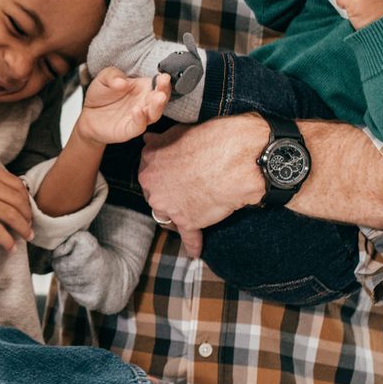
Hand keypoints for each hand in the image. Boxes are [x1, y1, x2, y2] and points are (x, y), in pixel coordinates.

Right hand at [0, 162, 33, 250]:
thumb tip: (7, 190)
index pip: (19, 186)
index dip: (26, 200)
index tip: (27, 210)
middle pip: (19, 202)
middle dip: (28, 217)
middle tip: (29, 226)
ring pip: (12, 217)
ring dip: (23, 229)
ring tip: (27, 237)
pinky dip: (7, 241)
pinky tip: (10, 248)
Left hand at [72, 69, 170, 147]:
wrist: (87, 114)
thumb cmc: (100, 94)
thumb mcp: (104, 78)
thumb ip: (112, 76)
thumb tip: (122, 82)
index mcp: (143, 88)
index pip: (157, 84)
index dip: (163, 81)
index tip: (164, 76)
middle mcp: (144, 103)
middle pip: (160, 98)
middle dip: (164, 92)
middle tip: (163, 85)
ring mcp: (139, 117)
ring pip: (154, 114)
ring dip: (158, 106)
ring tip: (159, 97)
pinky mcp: (129, 130)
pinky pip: (138, 126)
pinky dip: (140, 120)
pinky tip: (137, 110)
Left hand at [138, 115, 267, 256]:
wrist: (235, 158)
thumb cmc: (211, 140)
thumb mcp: (180, 132)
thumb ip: (160, 140)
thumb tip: (147, 140)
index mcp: (149, 162)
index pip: (150, 174)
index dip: (163, 176)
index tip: (173, 177)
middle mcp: (152, 186)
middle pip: (156, 197)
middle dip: (168, 196)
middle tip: (185, 193)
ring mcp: (168, 206)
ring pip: (167, 216)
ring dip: (177, 217)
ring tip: (191, 216)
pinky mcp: (188, 221)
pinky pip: (188, 236)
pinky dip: (193, 244)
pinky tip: (196, 251)